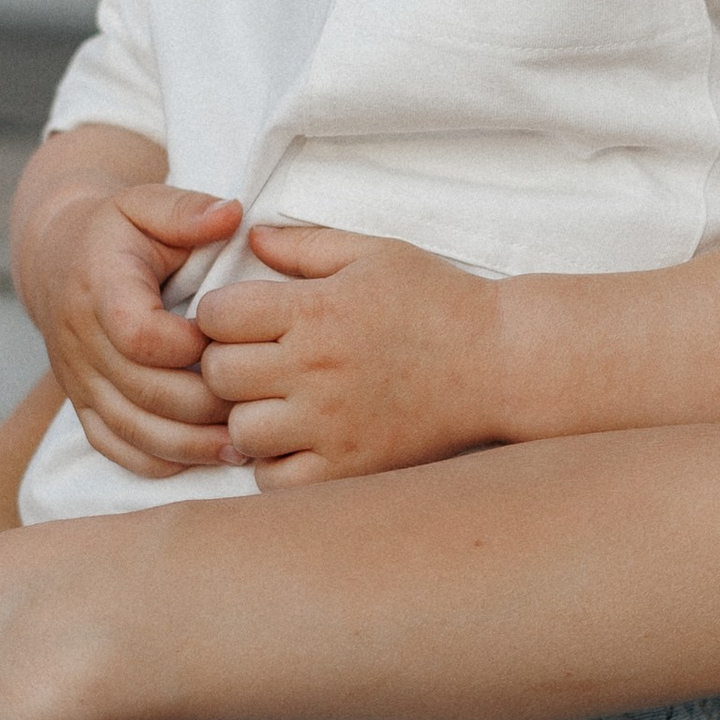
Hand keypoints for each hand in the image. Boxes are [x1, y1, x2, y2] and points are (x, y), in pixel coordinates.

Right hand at [21, 178, 241, 474]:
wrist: (59, 259)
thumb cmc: (119, 231)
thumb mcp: (146, 203)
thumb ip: (187, 210)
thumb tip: (231, 214)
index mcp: (100, 288)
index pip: (140, 335)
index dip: (190, 347)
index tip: (229, 339)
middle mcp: (81, 341)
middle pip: (143, 392)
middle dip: (205, 405)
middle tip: (261, 405)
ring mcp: (78, 379)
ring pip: (132, 429)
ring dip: (190, 445)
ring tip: (243, 447)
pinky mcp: (82, 404)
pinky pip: (113, 446)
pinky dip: (157, 461)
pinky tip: (204, 459)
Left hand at [195, 227, 504, 484]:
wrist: (502, 362)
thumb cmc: (440, 301)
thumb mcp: (376, 254)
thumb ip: (307, 246)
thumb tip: (251, 239)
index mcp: (318, 310)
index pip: (217, 314)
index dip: (219, 314)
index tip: (242, 319)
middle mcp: (318, 369)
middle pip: (218, 374)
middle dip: (226, 364)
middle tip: (255, 362)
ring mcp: (333, 424)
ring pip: (241, 431)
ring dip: (250, 417)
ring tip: (278, 404)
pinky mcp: (351, 467)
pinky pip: (277, 480)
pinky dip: (278, 464)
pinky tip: (300, 441)